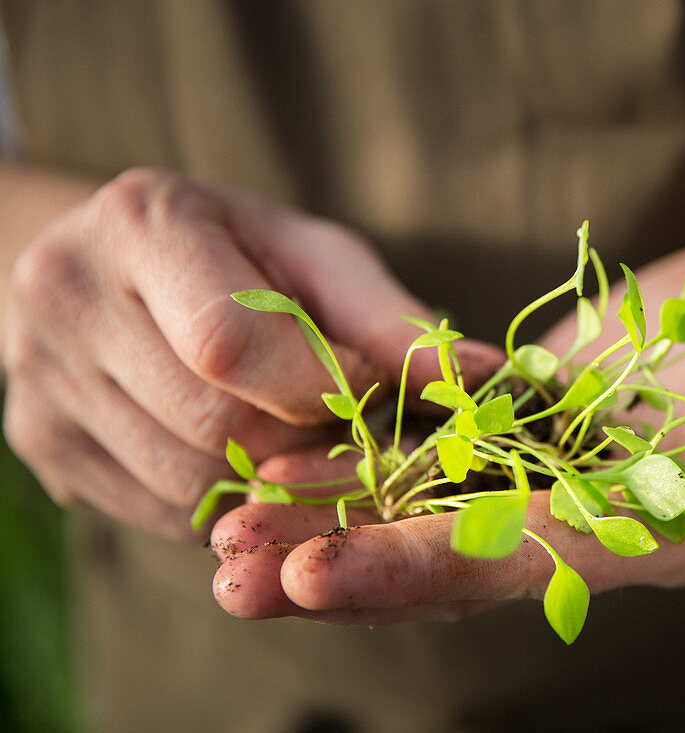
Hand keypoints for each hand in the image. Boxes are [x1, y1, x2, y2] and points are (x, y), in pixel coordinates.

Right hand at [2, 168, 493, 538]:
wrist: (118, 265)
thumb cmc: (241, 252)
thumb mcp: (318, 260)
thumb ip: (395, 322)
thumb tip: (492, 378)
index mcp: (143, 224)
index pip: (231, 343)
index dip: (319, 386)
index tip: (359, 386)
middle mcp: (65, 297)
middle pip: (214, 426)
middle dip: (300, 440)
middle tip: (329, 414)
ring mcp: (36, 377)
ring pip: (187, 484)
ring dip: (267, 480)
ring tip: (284, 428)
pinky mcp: (38, 444)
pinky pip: (158, 513)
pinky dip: (223, 501)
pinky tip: (238, 453)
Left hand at [209, 227, 684, 655]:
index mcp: (652, 535)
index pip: (520, 566)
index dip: (419, 575)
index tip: (314, 576)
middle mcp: (593, 512)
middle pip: (450, 550)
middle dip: (344, 562)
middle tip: (229, 571)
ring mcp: (563, 461)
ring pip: (433, 499)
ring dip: (338, 509)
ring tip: (229, 519)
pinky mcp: (545, 405)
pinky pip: (448, 428)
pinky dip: (377, 437)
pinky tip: (293, 436)